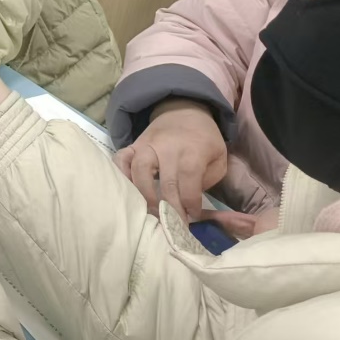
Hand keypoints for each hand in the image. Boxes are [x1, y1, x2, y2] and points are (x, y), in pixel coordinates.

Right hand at [115, 99, 226, 220]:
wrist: (184, 112)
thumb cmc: (204, 140)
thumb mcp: (219, 158)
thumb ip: (207, 180)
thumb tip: (189, 203)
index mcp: (193, 151)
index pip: (189, 183)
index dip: (190, 205)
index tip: (191, 217)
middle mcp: (167, 148)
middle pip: (165, 183)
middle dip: (170, 209)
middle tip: (172, 227)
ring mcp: (146, 145)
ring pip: (139, 172)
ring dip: (144, 196)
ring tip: (150, 213)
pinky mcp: (132, 145)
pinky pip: (121, 159)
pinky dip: (121, 175)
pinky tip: (127, 191)